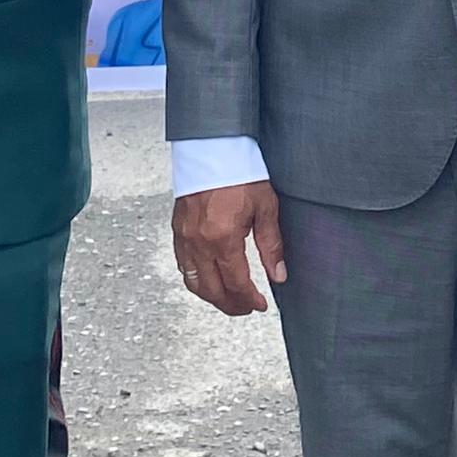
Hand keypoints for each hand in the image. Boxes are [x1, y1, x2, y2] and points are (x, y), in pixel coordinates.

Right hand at [173, 176, 287, 315]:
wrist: (212, 148)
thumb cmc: (241, 173)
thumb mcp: (265, 207)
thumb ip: (271, 245)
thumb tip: (279, 276)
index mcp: (223, 239)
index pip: (236, 284)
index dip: (249, 300)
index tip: (261, 306)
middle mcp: (199, 243)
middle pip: (212, 291)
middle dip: (231, 305)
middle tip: (246, 308)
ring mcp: (184, 238)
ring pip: (194, 282)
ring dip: (212, 296)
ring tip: (229, 298)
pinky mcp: (177, 230)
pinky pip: (183, 266)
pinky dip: (196, 279)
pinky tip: (210, 279)